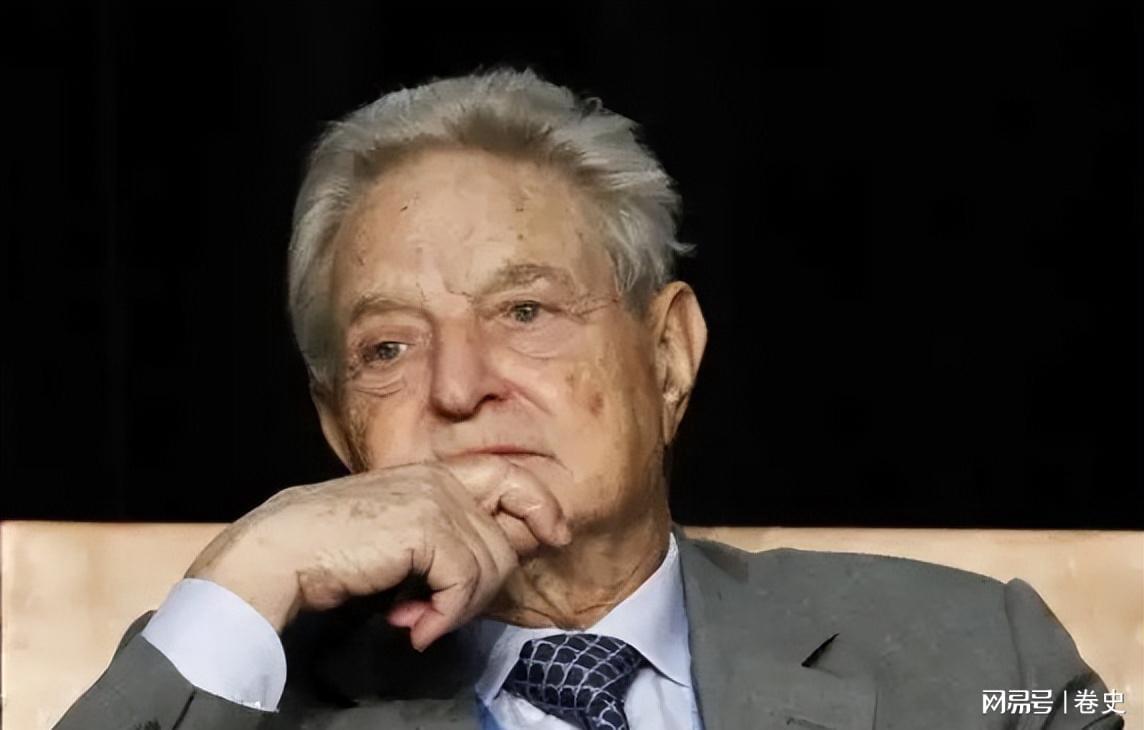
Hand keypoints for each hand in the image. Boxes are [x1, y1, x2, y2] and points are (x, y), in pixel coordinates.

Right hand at [186, 456, 570, 649]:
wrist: (283, 548)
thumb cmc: (332, 548)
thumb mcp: (399, 534)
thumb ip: (443, 535)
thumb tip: (495, 560)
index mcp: (436, 475)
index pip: (511, 478)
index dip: (540, 506)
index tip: (555, 536)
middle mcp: (442, 480)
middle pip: (506, 538)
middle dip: (484, 588)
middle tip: (444, 612)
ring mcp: (437, 500)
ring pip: (490, 566)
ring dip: (457, 608)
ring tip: (418, 621)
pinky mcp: (427, 527)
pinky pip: (464, 582)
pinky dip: (445, 615)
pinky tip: (413, 624)